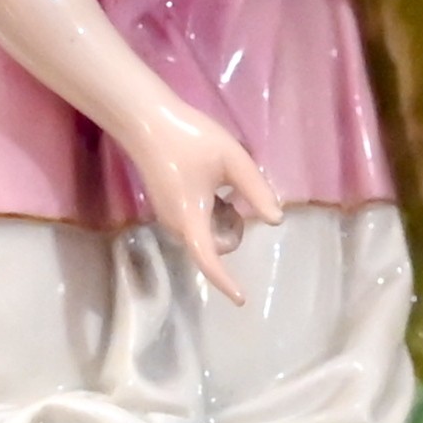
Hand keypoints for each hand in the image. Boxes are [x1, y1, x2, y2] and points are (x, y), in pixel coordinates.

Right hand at [125, 98, 281, 302]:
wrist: (146, 121)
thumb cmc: (191, 139)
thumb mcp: (233, 160)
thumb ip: (257, 191)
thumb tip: (276, 220)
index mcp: (191, 218)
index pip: (209, 260)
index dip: (225, 282)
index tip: (242, 300)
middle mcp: (176, 224)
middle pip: (213, 246)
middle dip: (232, 231)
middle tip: (237, 198)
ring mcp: (167, 216)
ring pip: (205, 233)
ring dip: (222, 219)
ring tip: (224, 184)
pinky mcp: (165, 205)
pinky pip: (195, 222)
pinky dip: (210, 211)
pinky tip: (211, 182)